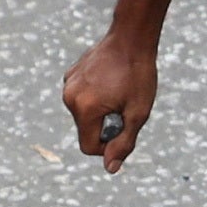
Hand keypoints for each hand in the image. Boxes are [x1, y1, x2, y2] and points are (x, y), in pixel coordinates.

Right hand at [60, 36, 157, 168]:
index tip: (125, 131)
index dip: (108, 147)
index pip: (88, 146)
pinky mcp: (70, 75)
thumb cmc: (139, 75)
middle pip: (85, 130)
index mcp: (84, 109)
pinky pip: (81, 97)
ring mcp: (67, 85)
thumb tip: (111, 168)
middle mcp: (69, 98)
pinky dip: (95, 97)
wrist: (131, 38)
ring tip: (119, 92)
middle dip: (106, 126)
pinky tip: (111, 81)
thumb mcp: (138, 113)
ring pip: (83, 114)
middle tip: (126, 107)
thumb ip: (124, 142)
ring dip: (101, 111)